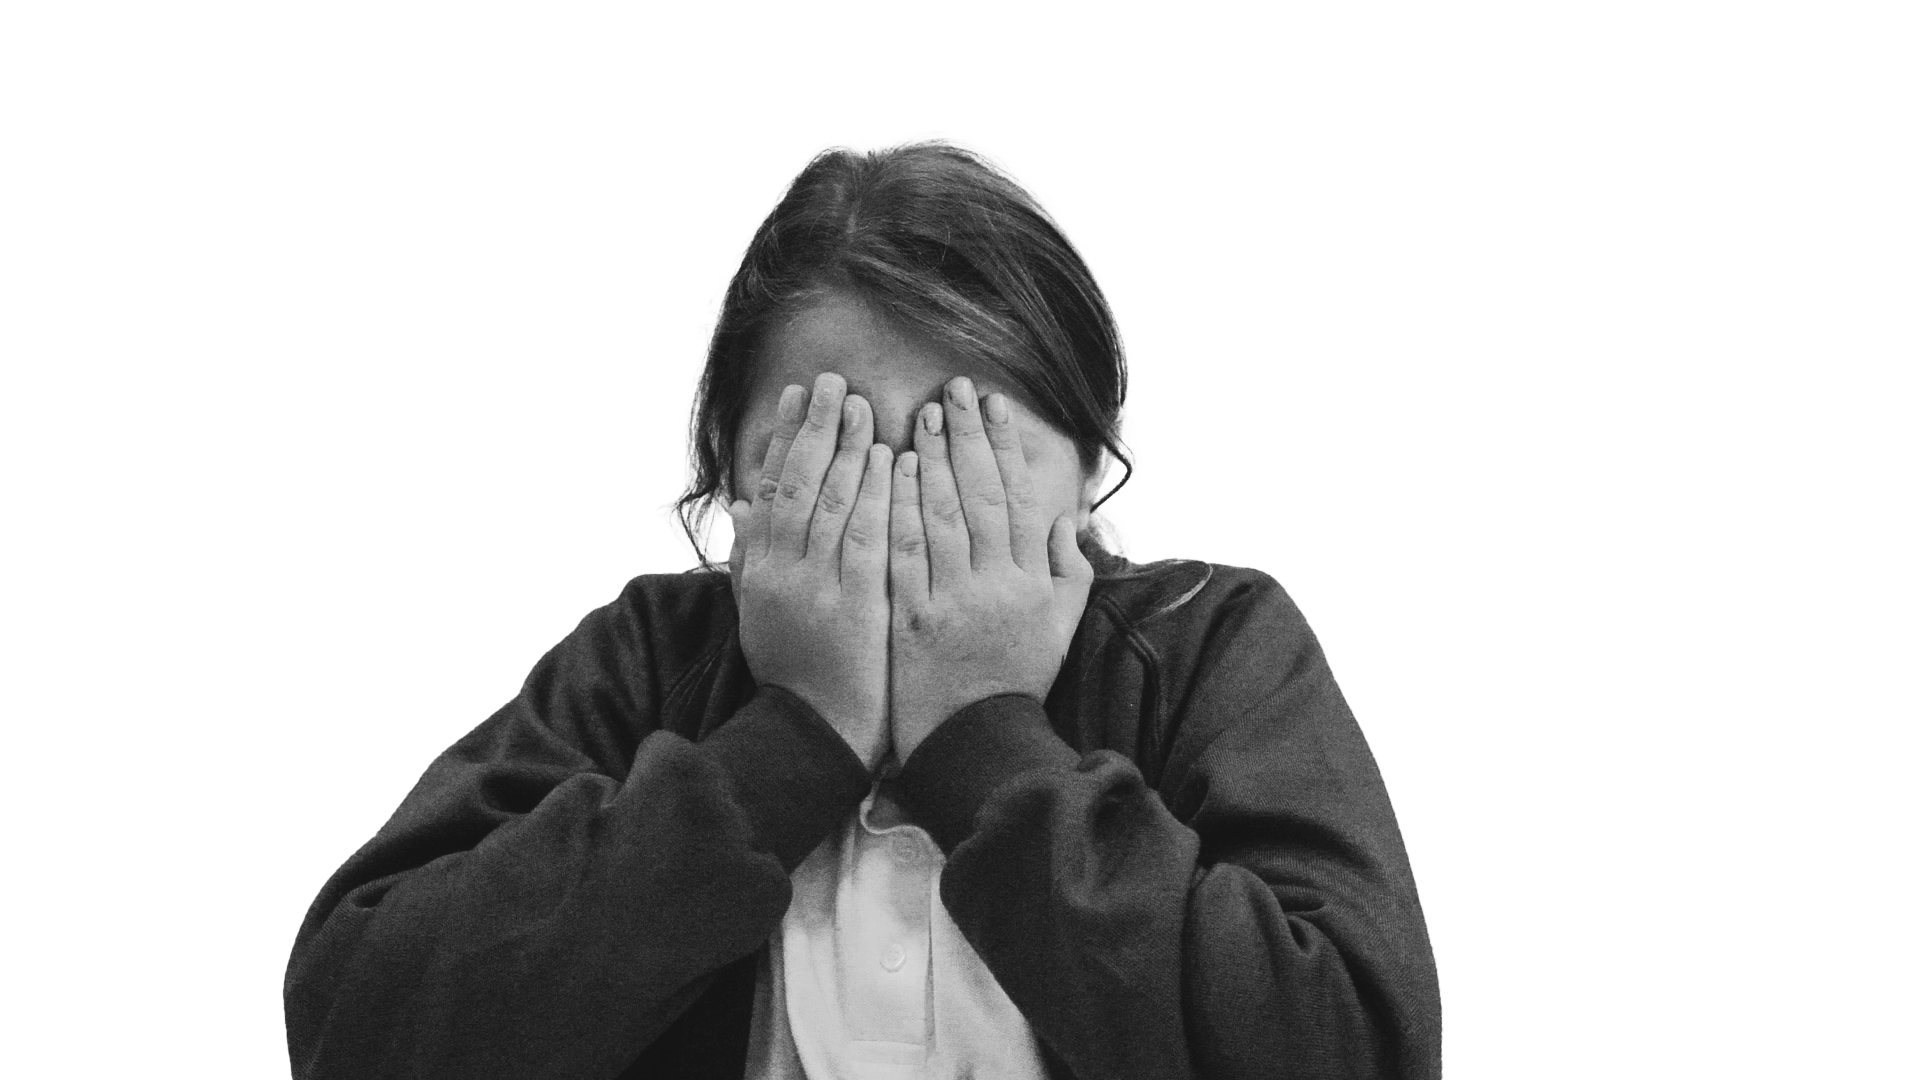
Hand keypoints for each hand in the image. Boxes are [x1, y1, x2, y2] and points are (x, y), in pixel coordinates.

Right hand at [729, 372, 893, 771]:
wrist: (818, 733)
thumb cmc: (795, 675)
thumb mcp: (757, 615)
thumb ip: (748, 559)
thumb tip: (741, 508)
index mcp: (759, 572)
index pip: (771, 490)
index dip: (784, 439)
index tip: (797, 397)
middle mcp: (783, 572)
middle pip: (799, 484)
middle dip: (816, 428)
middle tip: (832, 382)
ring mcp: (819, 586)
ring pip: (832, 502)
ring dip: (847, 447)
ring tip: (861, 404)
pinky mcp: (858, 602)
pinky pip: (867, 535)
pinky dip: (876, 493)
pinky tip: (889, 459)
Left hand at [887, 376, 1093, 761]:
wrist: (976, 738)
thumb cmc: (1017, 678)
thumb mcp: (1061, 625)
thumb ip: (1069, 569)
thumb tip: (1068, 518)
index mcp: (1033, 580)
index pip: (1019, 497)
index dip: (1005, 447)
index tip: (994, 405)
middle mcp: (996, 583)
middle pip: (980, 495)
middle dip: (966, 437)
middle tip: (953, 391)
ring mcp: (952, 599)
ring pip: (942, 515)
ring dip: (930, 461)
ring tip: (922, 416)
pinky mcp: (912, 618)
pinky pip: (904, 553)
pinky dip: (897, 509)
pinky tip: (888, 472)